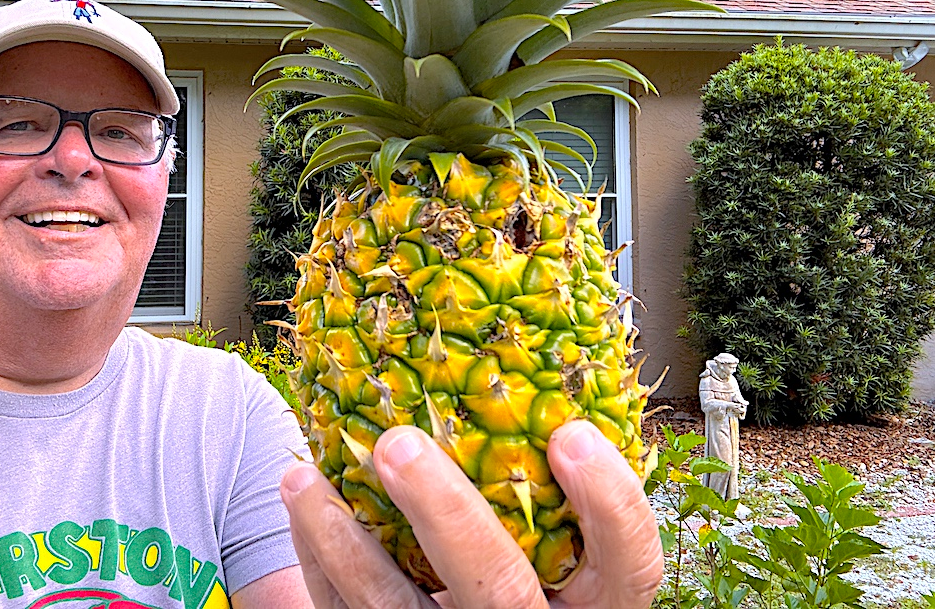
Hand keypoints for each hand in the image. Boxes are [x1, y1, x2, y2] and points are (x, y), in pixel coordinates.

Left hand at [280, 420, 661, 607]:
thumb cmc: (535, 565)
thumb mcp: (568, 540)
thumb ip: (563, 481)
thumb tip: (546, 351)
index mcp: (597, 600)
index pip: (630, 561)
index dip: (609, 500)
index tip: (571, 431)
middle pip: (499, 588)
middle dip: (446, 514)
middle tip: (399, 444)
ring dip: (344, 541)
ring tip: (305, 479)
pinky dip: (319, 559)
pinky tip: (305, 501)